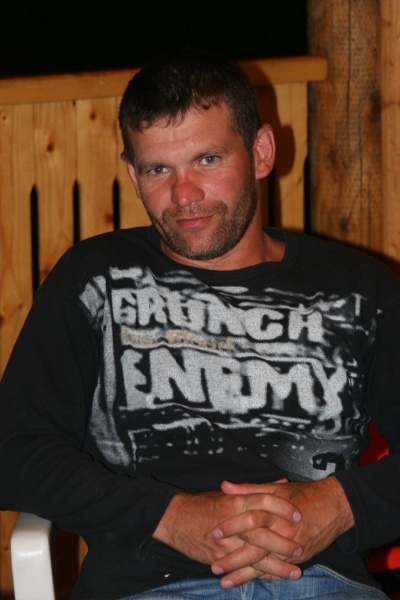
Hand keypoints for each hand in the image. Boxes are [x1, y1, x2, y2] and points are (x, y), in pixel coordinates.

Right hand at [153, 487, 302, 580]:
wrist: (173, 517)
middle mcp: (233, 520)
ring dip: (276, 565)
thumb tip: (281, 482)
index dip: (283, 508)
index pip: (264, 500)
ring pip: (256, 555)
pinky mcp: (218, 556)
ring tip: (294, 572)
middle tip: (301, 549)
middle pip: (264, 531)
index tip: (298, 515)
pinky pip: (242, 567)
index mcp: (235, 500)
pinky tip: (272, 579)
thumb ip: (256, 489)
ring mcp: (226, 541)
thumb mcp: (228, 492)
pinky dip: (257, 574)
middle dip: (284, 542)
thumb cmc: (202, 504)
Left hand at [212, 477, 353, 587]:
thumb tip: (225, 486)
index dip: (232, 526)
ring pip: (264, 563)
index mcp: (275, 511)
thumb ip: (249, 489)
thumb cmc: (304, 494)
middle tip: (214, 566)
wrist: (335, 505)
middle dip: (233, 558)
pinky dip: (264, 577)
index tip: (214, 533)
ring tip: (225, 582)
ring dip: (244, 574)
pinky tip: (249, 583)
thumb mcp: (276, 488)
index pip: (250, 518)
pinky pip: (279, 570)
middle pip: (255, 546)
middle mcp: (283, 531)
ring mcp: (291, 547)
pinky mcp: (299, 557)